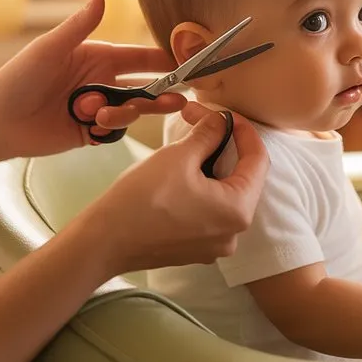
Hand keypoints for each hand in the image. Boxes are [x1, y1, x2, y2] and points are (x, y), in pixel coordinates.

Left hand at [0, 0, 186, 158]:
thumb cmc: (18, 77)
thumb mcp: (50, 48)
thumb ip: (80, 26)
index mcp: (96, 56)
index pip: (139, 57)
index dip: (162, 61)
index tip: (185, 64)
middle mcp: (102, 81)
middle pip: (143, 88)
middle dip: (160, 94)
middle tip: (178, 99)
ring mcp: (98, 107)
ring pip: (130, 111)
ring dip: (123, 113)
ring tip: (102, 115)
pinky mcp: (90, 132)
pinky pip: (113, 131)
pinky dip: (107, 129)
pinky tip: (89, 127)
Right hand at [82, 103, 268, 275]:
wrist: (104, 240)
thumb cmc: (142, 198)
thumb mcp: (179, 155)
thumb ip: (209, 134)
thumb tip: (220, 120)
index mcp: (238, 211)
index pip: (258, 160)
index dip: (244, 130)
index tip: (225, 113)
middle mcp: (233, 233)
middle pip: (242, 178)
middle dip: (223, 146)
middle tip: (201, 121)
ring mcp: (214, 245)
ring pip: (223, 194)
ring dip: (211, 166)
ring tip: (189, 144)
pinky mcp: (195, 248)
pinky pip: (209, 211)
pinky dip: (201, 188)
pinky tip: (181, 172)